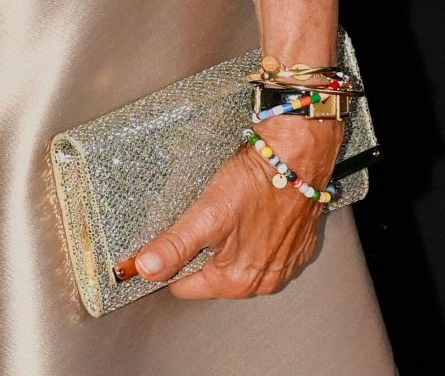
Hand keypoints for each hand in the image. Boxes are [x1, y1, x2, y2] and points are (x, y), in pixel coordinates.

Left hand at [128, 115, 343, 298]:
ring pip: (239, 263)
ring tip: (228, 211)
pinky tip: (251, 211)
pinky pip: (266, 250)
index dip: (171, 262)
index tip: (169, 238)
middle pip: (213, 276)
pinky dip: (255, 235)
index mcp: (236, 281)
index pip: (186, 287)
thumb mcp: (207, 213)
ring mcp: (283, 266)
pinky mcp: (297, 247)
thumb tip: (145, 268)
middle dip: (203, 252)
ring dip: (230, 244)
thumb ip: (175, 245)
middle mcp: (263, 282)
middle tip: (203, 216)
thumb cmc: (256, 183)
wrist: (299, 157)